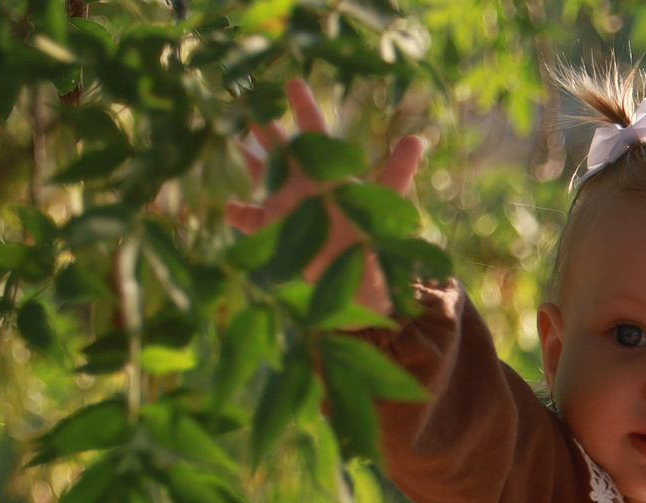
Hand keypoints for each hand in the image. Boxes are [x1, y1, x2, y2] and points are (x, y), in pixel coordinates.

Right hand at [226, 78, 426, 317]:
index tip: (292, 81)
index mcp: (327, 169)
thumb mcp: (385, 201)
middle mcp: (302, 181)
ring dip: (245, 156)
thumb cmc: (370, 238)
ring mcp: (284, 204)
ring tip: (227, 136)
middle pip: (280, 145)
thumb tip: (418, 139)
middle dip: (263, 121)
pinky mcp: (272, 230)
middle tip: (245, 95)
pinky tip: (230, 207)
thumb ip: (397, 170)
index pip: (314, 129)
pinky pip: (250, 220)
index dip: (303, 105)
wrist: (355, 277)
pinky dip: (239, 214)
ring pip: (260, 173)